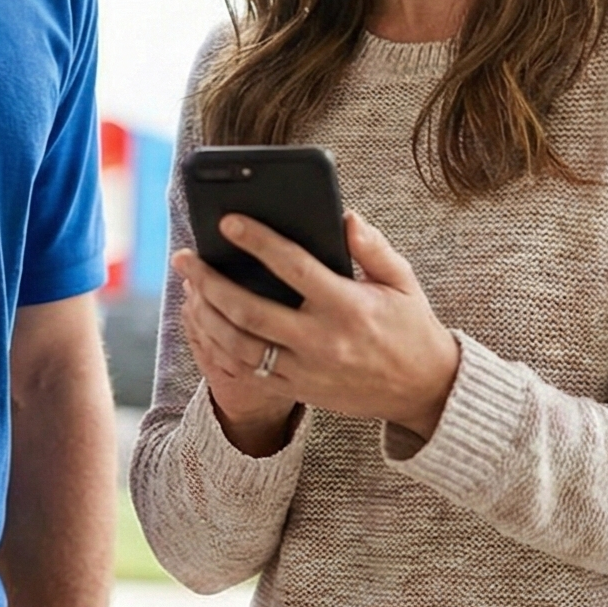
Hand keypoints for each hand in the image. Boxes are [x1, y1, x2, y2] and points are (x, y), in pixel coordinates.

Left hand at [170, 212, 462, 442]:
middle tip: (184, 258)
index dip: (258, 241)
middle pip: (250, 310)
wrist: (423, 390)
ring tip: (189, 287)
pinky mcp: (298, 390)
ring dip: (206, 315)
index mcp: (349, 307)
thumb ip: (372, 247)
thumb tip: (343, 216)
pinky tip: (204, 323)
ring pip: (239, 345)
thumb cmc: (410, 327)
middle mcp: (323, 341)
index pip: (293, 267)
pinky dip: (218, 347)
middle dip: (210, 282)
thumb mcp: (402, 281)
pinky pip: (246, 371)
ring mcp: (307, 370)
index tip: (228, 221)